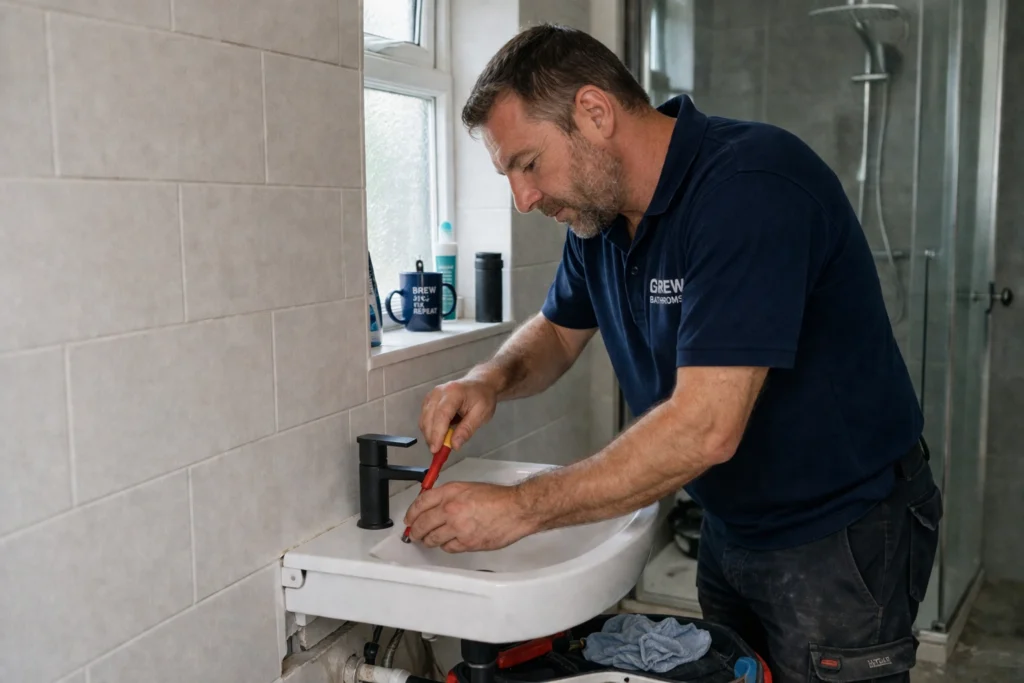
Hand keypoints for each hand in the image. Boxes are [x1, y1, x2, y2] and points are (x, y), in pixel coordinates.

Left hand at [403, 481, 536, 552]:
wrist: (516, 509)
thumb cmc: (496, 498)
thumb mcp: (468, 488)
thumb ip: (448, 496)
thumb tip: (433, 507)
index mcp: (450, 493)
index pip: (421, 503)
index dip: (411, 513)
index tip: (409, 519)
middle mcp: (451, 509)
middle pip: (422, 523)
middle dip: (415, 530)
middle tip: (414, 534)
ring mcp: (458, 528)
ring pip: (432, 539)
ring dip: (428, 540)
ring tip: (428, 540)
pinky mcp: (467, 543)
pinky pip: (448, 548)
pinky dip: (446, 546)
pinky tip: (449, 542)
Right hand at [419, 377, 497, 451]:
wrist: (480, 384)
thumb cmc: (483, 397)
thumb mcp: (481, 414)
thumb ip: (467, 430)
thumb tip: (454, 445)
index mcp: (453, 393)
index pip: (441, 415)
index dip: (437, 434)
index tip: (436, 450)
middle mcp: (438, 392)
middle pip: (428, 418)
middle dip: (432, 438)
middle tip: (439, 453)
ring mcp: (432, 395)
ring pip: (424, 420)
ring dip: (430, 435)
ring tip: (441, 445)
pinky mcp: (429, 400)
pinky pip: (424, 418)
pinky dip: (429, 429)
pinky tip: (439, 435)